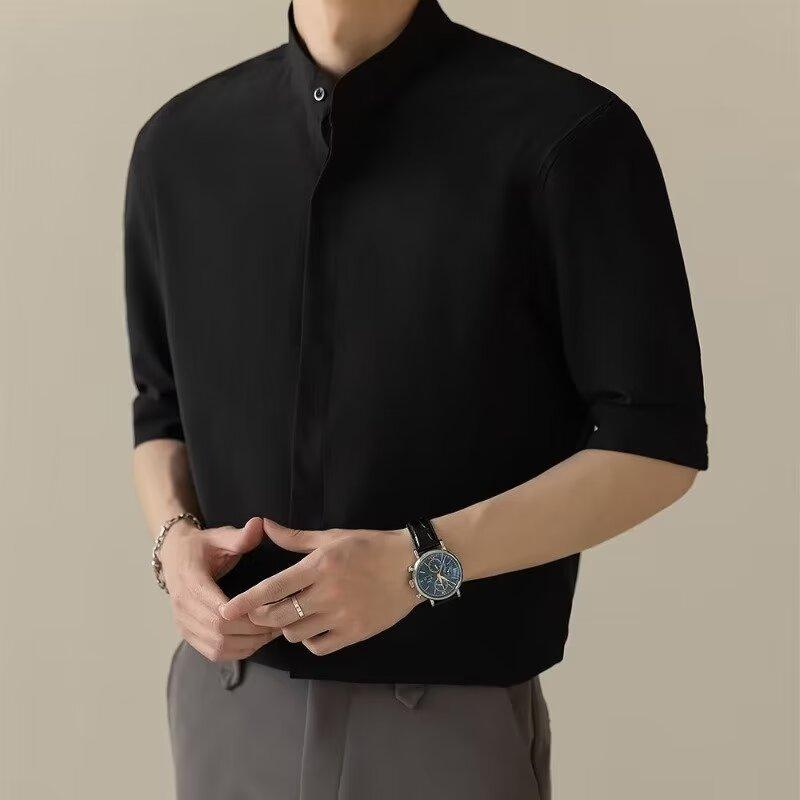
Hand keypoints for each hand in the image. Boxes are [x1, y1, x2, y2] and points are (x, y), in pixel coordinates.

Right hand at [159, 516, 279, 661]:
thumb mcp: (220, 536)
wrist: (175, 556)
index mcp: (191, 581)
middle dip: (252, 631)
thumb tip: (259, 524)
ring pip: (217, 646)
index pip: (217, 609)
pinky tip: (255, 641)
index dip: (244, 615)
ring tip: (271, 633)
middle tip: (278, 623)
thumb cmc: (203, 546)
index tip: (270, 610)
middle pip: (220, 631)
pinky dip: (236, 652)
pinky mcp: (188, 634)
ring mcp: (183, 623)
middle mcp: (182, 606)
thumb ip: (240, 535)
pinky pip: (213, 653)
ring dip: (247, 644)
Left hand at [219, 519, 422, 655]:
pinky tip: (312, 628)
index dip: (246, 600)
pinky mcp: (356, 633)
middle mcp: (328, 593)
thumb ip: (296, 538)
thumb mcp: (333, 537)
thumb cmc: (371, 546)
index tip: (226, 610)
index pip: (273, 587)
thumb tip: (265, 526)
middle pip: (279, 615)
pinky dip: (309, 640)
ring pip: (296, 633)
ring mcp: (342, 616)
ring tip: (292, 616)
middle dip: (261, 616)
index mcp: (320, 566)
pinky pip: (319, 646)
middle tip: (258, 613)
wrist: (412, 565)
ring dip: (287, 627)